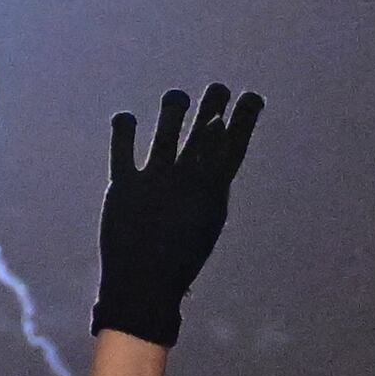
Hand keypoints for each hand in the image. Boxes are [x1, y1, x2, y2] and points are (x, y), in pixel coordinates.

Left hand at [92, 85, 260, 348]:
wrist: (143, 286)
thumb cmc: (178, 257)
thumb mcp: (205, 220)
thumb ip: (210, 182)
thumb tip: (215, 140)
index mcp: (212, 191)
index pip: (234, 145)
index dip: (245, 117)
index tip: (251, 97)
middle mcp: (186, 179)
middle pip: (203, 131)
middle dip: (213, 105)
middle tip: (218, 89)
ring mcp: (155, 179)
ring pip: (167, 129)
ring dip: (174, 107)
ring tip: (177, 98)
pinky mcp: (123, 184)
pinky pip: (122, 146)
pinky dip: (124, 128)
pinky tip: (126, 119)